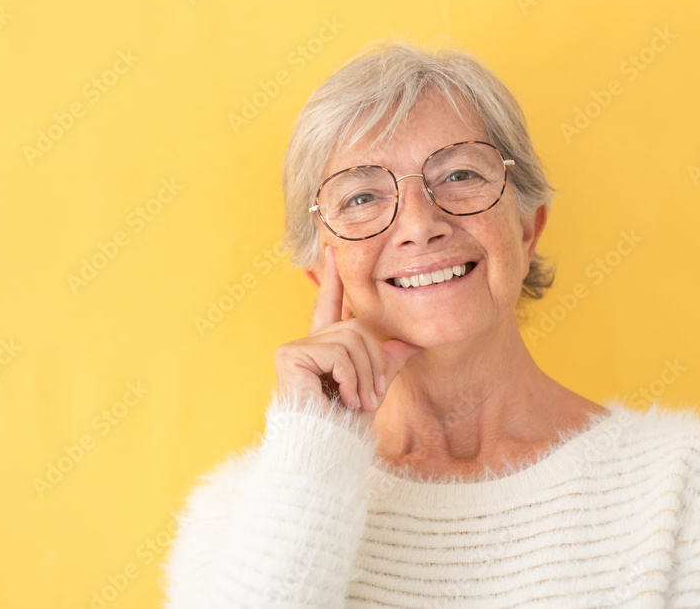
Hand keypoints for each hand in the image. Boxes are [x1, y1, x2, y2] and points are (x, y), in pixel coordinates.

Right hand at [274, 245, 420, 424]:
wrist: (326, 450)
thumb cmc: (344, 428)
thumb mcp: (373, 388)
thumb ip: (385, 362)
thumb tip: (409, 342)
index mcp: (323, 348)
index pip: (330, 305)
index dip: (333, 279)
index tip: (334, 250)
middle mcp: (307, 343)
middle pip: (356, 327)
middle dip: (374, 361)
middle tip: (372, 395)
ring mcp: (296, 348)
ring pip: (350, 339)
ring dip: (363, 374)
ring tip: (358, 401)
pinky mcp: (290, 355)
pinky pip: (337, 352)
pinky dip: (349, 377)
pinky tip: (342, 397)